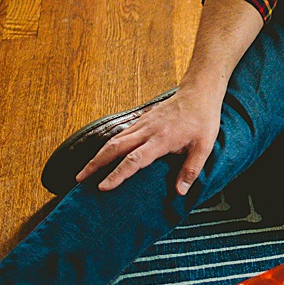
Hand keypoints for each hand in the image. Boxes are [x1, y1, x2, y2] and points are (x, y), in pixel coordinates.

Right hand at [76, 85, 223, 194]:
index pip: (135, 159)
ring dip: (98, 155)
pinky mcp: (142, 120)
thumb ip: (191, 170)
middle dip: (95, 164)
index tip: (103, 187)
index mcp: (161, 139)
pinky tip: (103, 155)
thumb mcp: (204, 146)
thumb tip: (180, 192)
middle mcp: (147, 131)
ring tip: (84, 171)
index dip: (118, 174)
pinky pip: (121, 134)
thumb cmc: (203, 120)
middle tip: (79, 179)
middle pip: (115, 147)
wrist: (199, 92)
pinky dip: (108, 146)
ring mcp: (143, 124)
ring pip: (114, 140)